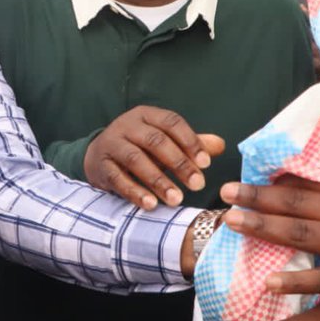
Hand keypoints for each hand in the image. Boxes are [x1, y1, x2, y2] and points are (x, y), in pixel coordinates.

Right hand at [83, 105, 225, 209]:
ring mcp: (112, 143)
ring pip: (135, 159)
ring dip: (158, 180)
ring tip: (176, 199)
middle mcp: (128, 125)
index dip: (190, 141)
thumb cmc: (140, 148)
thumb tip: (220, 145)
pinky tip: (151, 205)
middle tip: (198, 185)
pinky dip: (135, 192)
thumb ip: (191, 143)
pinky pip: (117, 178)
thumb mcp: (165, 142)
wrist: (98, 155)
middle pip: (155, 141)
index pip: (171, 122)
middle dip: (178, 163)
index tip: (206, 164)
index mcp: (147, 115)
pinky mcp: (101, 165)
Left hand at [220, 171, 319, 308]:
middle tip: (226, 192)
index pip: (314, 177)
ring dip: (263, 227)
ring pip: (302, 233)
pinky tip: (269, 281)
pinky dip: (295, 280)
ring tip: (233, 222)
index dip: (280, 174)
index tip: (252, 169)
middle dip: (258, 196)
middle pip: (298, 201)